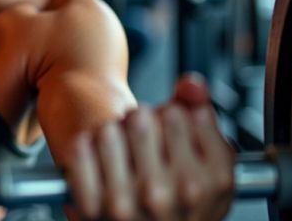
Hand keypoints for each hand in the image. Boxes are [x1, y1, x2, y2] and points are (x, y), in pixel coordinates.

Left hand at [66, 74, 234, 219]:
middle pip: (143, 117)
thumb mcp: (208, 161)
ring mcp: (129, 204)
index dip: (173, 114)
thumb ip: (202, 112)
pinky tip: (96, 158)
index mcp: (210, 183)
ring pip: (110, 129)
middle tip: (140, 139)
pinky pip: (81, 150)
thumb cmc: (179, 197)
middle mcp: (171, 197)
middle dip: (140, 120)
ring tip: (119, 150)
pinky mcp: (92, 208)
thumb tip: (190, 83)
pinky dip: (85, 148)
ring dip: (112, 132)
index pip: (182, 114)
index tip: (169, 129)